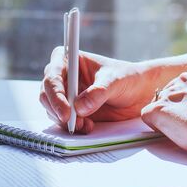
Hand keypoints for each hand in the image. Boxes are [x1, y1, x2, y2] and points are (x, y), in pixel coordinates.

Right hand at [40, 48, 155, 133]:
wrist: (140, 94)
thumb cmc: (127, 78)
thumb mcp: (115, 81)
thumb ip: (98, 92)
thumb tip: (79, 107)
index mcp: (69, 59)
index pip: (52, 74)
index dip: (55, 92)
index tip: (66, 110)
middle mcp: (64, 76)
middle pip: (46, 93)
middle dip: (57, 109)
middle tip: (71, 122)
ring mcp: (66, 94)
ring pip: (52, 109)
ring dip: (65, 120)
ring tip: (86, 124)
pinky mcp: (72, 110)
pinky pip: (63, 121)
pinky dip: (72, 126)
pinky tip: (88, 126)